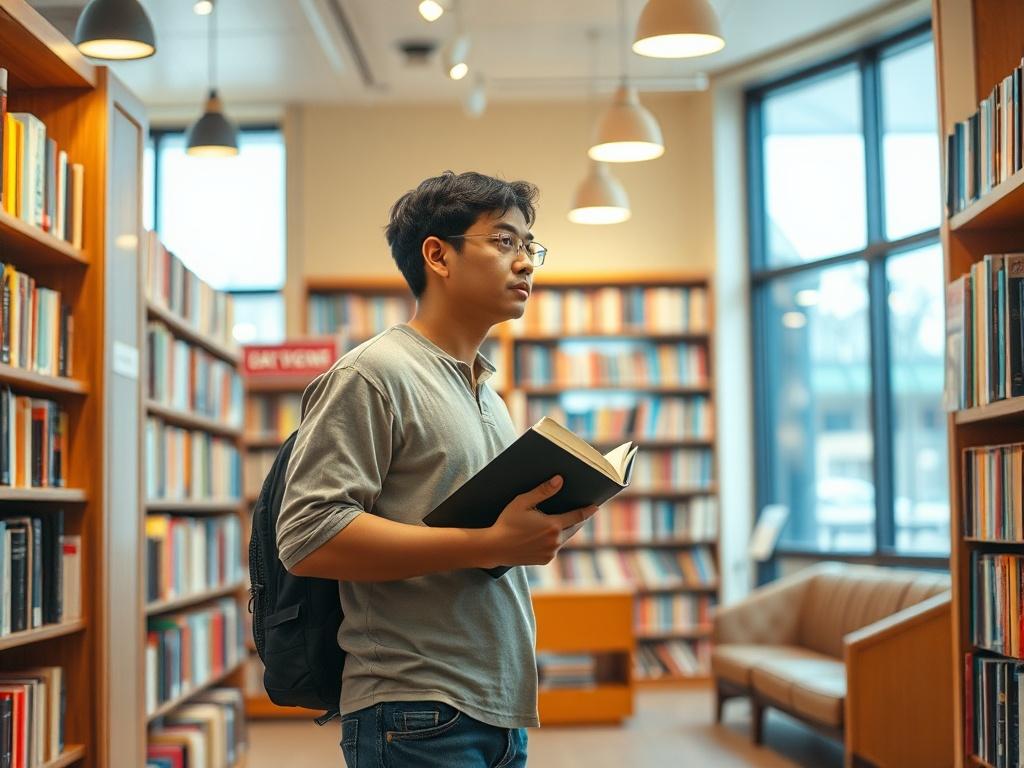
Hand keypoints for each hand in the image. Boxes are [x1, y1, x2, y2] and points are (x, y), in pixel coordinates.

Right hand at [482, 475, 597, 567]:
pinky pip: (555, 548)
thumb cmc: (506, 522)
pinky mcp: (545, 560)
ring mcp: (551, 552)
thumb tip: (559, 480)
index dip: (588, 511)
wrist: (494, 548)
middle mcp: (555, 541)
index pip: (577, 516)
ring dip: (566, 530)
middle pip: (574, 528)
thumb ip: (542, 491)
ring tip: (566, 521)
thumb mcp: (522, 502)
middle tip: (583, 512)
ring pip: (564, 538)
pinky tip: (549, 534)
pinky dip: (555, 540)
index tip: (596, 506)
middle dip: (578, 520)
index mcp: (553, 526)